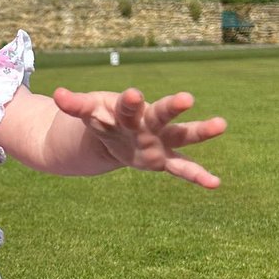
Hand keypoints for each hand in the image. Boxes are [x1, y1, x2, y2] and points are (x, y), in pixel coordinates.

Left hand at [54, 86, 226, 187]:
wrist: (110, 136)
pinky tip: (216, 183)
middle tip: (186, 98)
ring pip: (181, 135)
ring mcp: (158, 141)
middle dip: (171, 107)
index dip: (129, 103)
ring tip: (222, 124)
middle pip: (160, 115)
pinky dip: (198, 176)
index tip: (131, 95)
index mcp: (127, 111)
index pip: (127, 107)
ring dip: (200, 131)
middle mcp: (147, 124)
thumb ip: (76, 105)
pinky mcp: (162, 159)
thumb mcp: (89, 112)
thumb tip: (56, 94)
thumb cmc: (104, 118)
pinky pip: (182, 168)